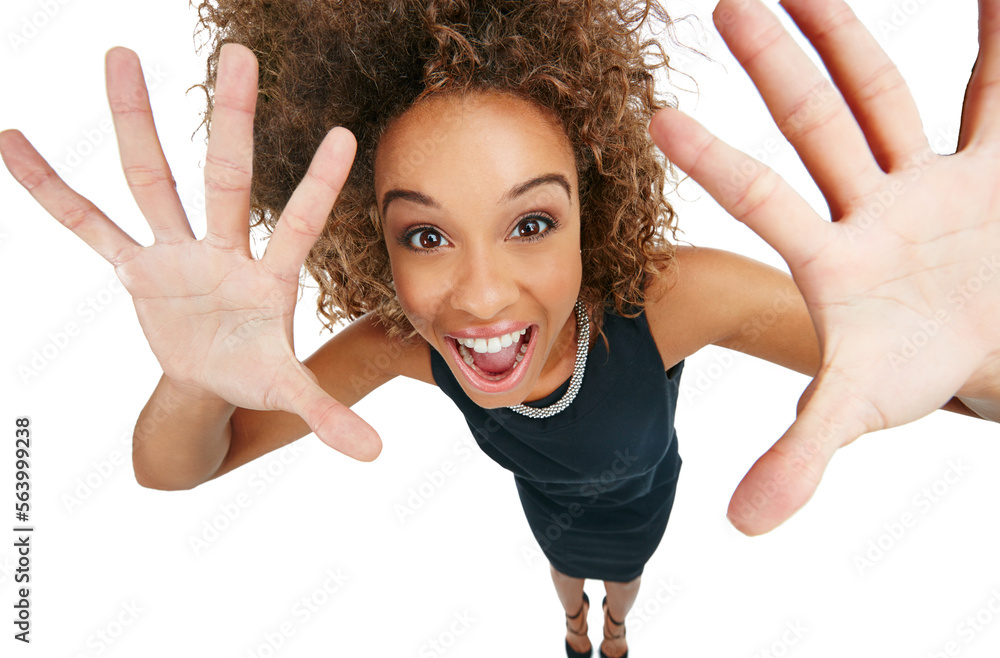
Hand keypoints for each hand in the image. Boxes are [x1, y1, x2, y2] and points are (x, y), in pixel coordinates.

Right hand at [0, 44, 380, 460]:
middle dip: (233, 120)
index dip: (318, 184)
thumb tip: (377, 454)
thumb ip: (328, 416)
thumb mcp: (288, 395)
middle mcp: (223, 251)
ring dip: (136, 122)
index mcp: (269, 278)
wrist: (210, 379)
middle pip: (227, 178)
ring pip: (153, 180)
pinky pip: (87, 225)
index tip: (343, 133)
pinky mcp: (134, 268)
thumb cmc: (254, 373)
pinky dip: (52, 189)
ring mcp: (175, 253)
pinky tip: (12, 141)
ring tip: (118, 52)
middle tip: (241, 52)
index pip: (299, 223)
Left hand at [649, 0, 999, 533]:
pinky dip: (994, 44)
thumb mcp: (860, 409)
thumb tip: (742, 526)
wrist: (986, 349)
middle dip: (779, 67)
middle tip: (726, 4)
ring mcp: (926, 178)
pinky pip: (992, 96)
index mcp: (832, 257)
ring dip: (849, 37)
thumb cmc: (916, 372)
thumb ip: (801, 456)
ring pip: (884, 95)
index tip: (656, 122)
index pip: (764, 199)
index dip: (715, 163)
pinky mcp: (988, 166)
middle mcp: (868, 204)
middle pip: (816, 125)